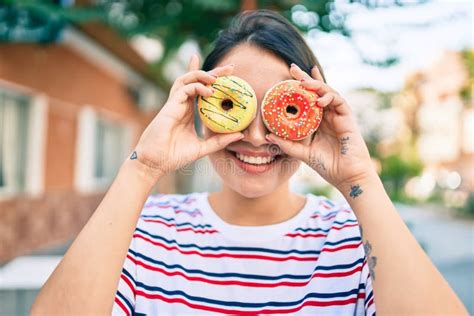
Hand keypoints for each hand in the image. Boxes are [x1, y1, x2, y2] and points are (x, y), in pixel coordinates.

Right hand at [132, 55, 243, 181]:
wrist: (155, 162)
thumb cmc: (174, 156)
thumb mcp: (203, 148)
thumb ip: (219, 141)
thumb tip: (240, 134)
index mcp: (188, 112)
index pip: (200, 90)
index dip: (211, 79)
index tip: (229, 75)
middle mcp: (181, 105)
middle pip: (196, 81)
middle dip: (213, 72)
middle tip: (231, 68)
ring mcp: (174, 104)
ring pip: (187, 80)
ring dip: (202, 75)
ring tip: (217, 78)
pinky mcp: (169, 107)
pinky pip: (183, 89)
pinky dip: (197, 87)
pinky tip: (209, 92)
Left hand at [266, 63, 376, 190]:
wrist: (347, 176)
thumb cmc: (327, 165)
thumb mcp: (303, 153)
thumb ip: (287, 145)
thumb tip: (267, 136)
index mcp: (317, 122)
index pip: (307, 100)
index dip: (298, 88)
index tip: (285, 77)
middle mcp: (327, 115)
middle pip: (316, 91)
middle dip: (305, 78)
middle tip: (292, 68)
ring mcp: (338, 115)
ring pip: (327, 93)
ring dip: (316, 85)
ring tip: (304, 82)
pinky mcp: (347, 118)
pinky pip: (339, 102)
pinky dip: (329, 97)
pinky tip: (319, 99)